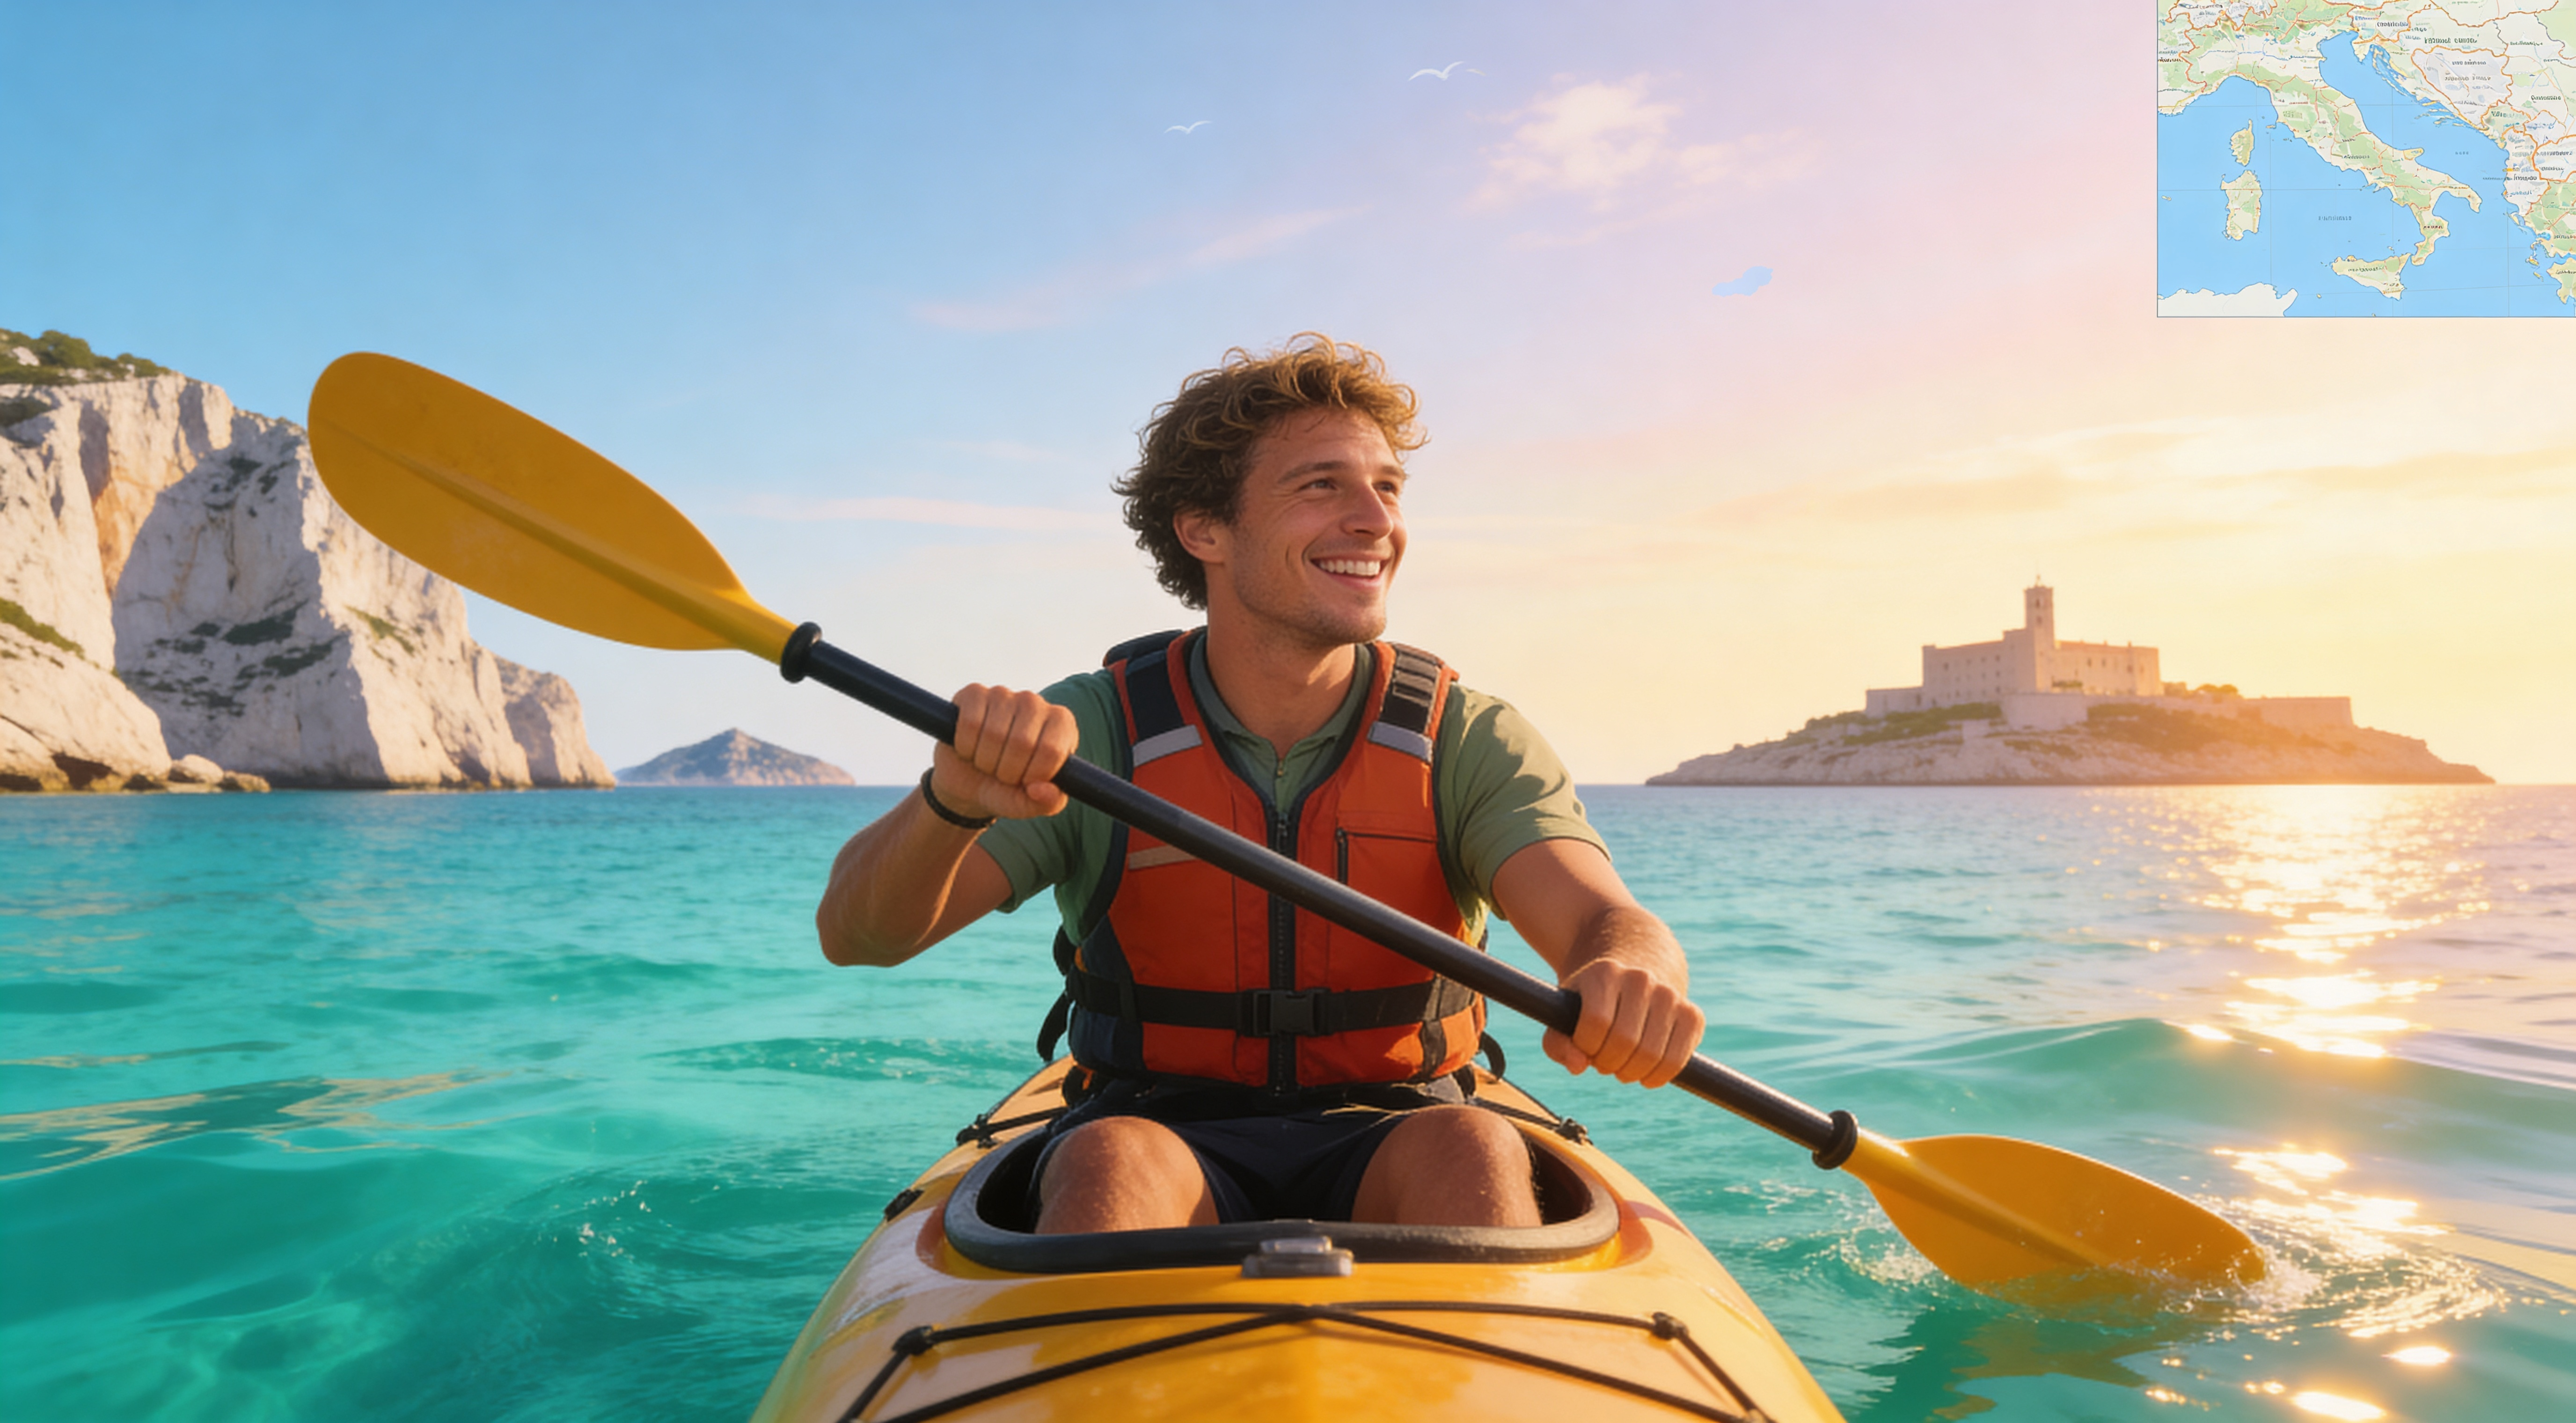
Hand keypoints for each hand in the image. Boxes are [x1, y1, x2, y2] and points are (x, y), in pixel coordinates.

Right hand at [928, 684, 1077, 821]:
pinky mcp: (974, 693)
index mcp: (1061, 725)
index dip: (1032, 776)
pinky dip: (965, 746)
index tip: (1025, 781)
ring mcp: (1004, 694)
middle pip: (1022, 741)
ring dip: (984, 760)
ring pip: (994, 732)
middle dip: (1006, 771)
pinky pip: (970, 721)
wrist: (969, 782)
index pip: (1051, 750)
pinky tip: (969, 747)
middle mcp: (1036, 703)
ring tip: (987, 762)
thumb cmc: (1008, 789)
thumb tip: (1043, 791)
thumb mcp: (1030, 804)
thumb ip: (1047, 803)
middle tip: (1002, 773)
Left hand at [1542, 956, 1704, 1087]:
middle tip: (1604, 1061)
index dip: (1586, 1046)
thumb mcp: (1566, 1013)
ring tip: (1622, 1066)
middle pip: (1623, 1041)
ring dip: (1631, 1072)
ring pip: (1650, 1055)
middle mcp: (1641, 979)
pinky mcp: (1692, 1015)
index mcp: (1605, 973)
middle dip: (1608, 1062)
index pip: (1595, 1023)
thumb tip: (1578, 1065)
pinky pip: (1676, 1060)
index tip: (1585, 1045)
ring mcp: (1670, 996)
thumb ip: (1557, 1043)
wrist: (1637, 967)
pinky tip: (1646, 1073)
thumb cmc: (1594, 1000)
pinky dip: (1658, 1076)